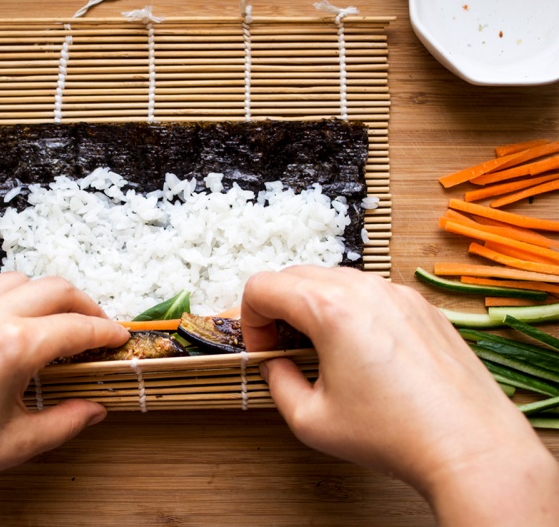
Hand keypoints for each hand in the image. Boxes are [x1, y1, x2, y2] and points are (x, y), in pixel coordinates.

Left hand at [0, 273, 129, 526]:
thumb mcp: (12, 444)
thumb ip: (64, 422)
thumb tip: (94, 410)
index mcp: (11, 346)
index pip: (76, 326)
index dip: (106, 332)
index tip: (119, 340)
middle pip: (53, 287)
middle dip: (83, 304)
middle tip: (95, 328)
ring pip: (15, 280)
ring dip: (43, 295)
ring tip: (53, 324)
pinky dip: (4, 302)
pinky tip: (5, 332)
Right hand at [241, 267, 558, 525]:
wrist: (469, 445)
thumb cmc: (394, 435)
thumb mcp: (312, 421)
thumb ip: (279, 384)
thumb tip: (276, 366)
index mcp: (329, 308)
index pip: (262, 286)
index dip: (250, 320)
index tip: (264, 351)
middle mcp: (363, 287)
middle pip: (296, 275)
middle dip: (280, 310)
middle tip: (287, 351)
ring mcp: (397, 291)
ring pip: (336, 279)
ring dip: (317, 307)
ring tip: (327, 354)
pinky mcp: (422, 305)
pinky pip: (373, 293)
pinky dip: (355, 312)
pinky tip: (367, 356)